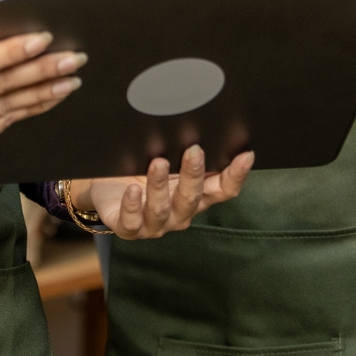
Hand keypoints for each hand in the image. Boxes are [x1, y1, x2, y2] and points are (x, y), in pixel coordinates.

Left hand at [69, 145, 253, 239]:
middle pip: (192, 198)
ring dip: (160, 186)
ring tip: (158, 163)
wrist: (110, 190)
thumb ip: (188, 154)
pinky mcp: (129, 228)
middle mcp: (179, 213)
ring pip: (161, 209)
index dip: (236, 175)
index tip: (245, 155)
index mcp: (196, 196)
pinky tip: (132, 190)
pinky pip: (131, 223)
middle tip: (193, 150)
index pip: (223, 189)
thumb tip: (208, 127)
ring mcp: (155, 224)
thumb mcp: (170, 161)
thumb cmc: (144, 171)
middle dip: (194, 175)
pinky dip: (133, 207)